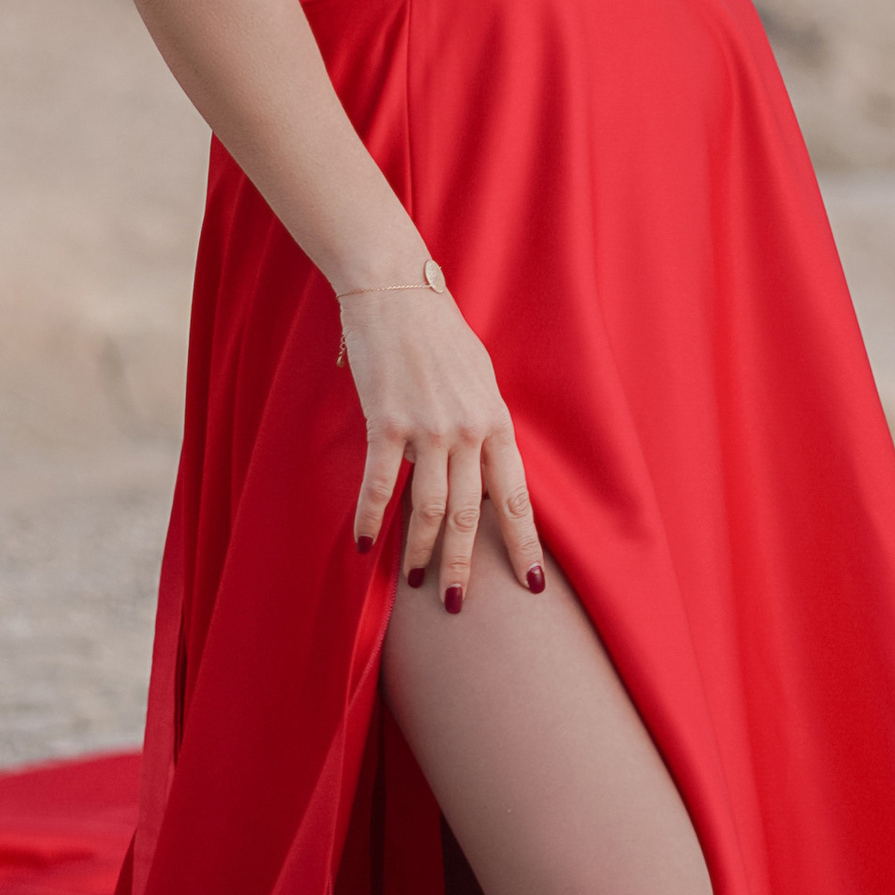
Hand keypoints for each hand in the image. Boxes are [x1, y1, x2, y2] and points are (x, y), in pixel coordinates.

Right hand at [342, 279, 545, 610]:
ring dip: (421, 552)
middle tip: (459, 604)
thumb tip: (475, 463)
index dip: (523, 543)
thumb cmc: (436, 330)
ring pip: (430, 509)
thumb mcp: (477, 375)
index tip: (530, 582)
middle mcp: (468, 430)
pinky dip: (372, 520)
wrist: (396, 289)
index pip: (515, 496)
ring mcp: (428, 429)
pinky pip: (381, 486)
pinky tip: (365, 547)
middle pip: (472, 515)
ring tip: (416, 582)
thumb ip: (479, 422)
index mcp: (495, 420)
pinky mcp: (386, 423)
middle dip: (467, 565)